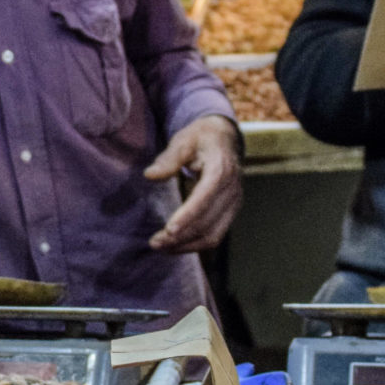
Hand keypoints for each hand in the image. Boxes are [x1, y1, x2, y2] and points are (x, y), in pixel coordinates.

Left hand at [145, 114, 242, 252]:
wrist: (224, 138)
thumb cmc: (200, 138)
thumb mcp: (183, 140)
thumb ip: (168, 158)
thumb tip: (150, 175)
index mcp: (221, 169)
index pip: (206, 197)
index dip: (188, 215)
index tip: (169, 230)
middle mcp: (232, 189)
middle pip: (208, 221)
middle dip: (181, 236)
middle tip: (154, 242)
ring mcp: (234, 203)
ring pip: (214, 234)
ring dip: (187, 245)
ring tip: (161, 247)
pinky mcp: (230, 212)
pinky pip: (216, 235)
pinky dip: (195, 244)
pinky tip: (175, 245)